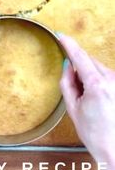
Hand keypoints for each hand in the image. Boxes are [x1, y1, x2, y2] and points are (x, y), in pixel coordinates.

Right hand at [59, 34, 114, 169]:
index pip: (80, 57)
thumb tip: (67, 66)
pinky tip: (96, 99)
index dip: (69, 44)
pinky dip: (96, 80)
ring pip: (97, 68)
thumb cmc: (95, 133)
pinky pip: (105, 75)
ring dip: (88, 75)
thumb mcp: (73, 108)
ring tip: (87, 99)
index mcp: (97, 84)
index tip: (61, 35)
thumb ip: (67, 83)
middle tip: (75, 88)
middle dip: (78, 67)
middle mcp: (111, 79)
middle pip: (89, 61)